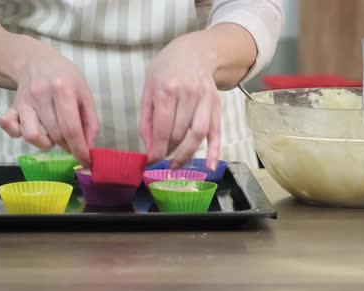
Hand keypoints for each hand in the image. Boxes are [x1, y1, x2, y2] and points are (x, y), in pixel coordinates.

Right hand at [0, 44, 98, 165]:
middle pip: (55, 135)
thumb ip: (91, 122)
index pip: (71, 128)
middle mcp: (41, 94)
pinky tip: (30, 128)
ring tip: (52, 135)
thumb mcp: (84, 93)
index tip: (85, 161)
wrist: (36, 60)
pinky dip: (18, 134)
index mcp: (63, 89)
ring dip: (45, 143)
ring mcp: (24, 101)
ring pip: (31, 136)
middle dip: (66, 145)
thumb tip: (89, 148)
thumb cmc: (65, 79)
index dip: (79, 149)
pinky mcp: (12, 106)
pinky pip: (8, 127)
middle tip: (71, 139)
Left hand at [140, 31, 220, 169]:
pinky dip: (214, 150)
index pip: (163, 128)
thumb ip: (147, 119)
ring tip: (176, 166)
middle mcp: (188, 94)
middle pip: (179, 133)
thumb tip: (149, 147)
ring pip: (197, 135)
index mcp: (166, 89)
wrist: (194, 51)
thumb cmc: (166, 70)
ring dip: (186, 155)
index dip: (156, 150)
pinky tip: (209, 166)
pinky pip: (216, 131)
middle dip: (169, 152)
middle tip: (161, 161)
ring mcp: (205, 99)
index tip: (151, 162)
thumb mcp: (148, 88)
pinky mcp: (216, 104)